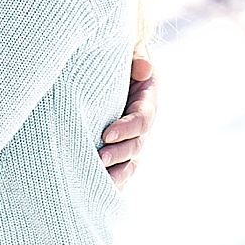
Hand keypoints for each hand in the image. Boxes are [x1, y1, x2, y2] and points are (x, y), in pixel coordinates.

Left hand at [100, 53, 157, 188]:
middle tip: (98, 159)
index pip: (141, 120)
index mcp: (147, 102)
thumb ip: (138, 57)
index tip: (106, 134)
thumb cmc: (123, 58)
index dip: (127, 128)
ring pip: (130, 164)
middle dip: (118, 155)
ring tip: (97, 183)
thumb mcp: (133, 51)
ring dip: (116, 174)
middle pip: (136, 146)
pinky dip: (114, 184)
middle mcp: (143, 126)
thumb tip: (143, 69)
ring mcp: (133, 141)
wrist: (119, 69)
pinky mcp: (121, 151)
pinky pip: (121, 171)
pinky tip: (98, 194)